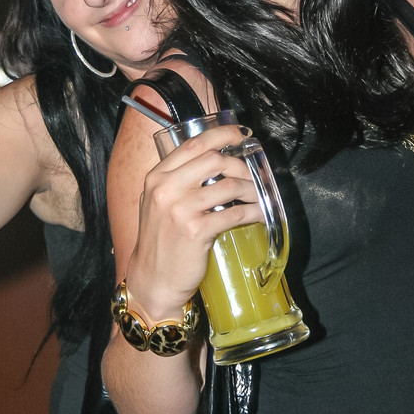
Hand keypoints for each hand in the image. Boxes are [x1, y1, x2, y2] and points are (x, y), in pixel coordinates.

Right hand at [127, 124, 263, 320]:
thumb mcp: (158, 203)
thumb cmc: (160, 242)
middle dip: (240, 165)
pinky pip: (234, 213)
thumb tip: (216, 161)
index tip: (242, 135)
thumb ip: (179, 181)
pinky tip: (259, 214)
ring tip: (259, 197)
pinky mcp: (196, 231)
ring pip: (228, 186)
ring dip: (251, 190)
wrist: (153, 279)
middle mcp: (165, 189)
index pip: (194, 144)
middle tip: (253, 175)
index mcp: (157, 177)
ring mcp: (180, 210)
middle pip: (214, 160)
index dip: (222, 134)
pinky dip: (252, 212)